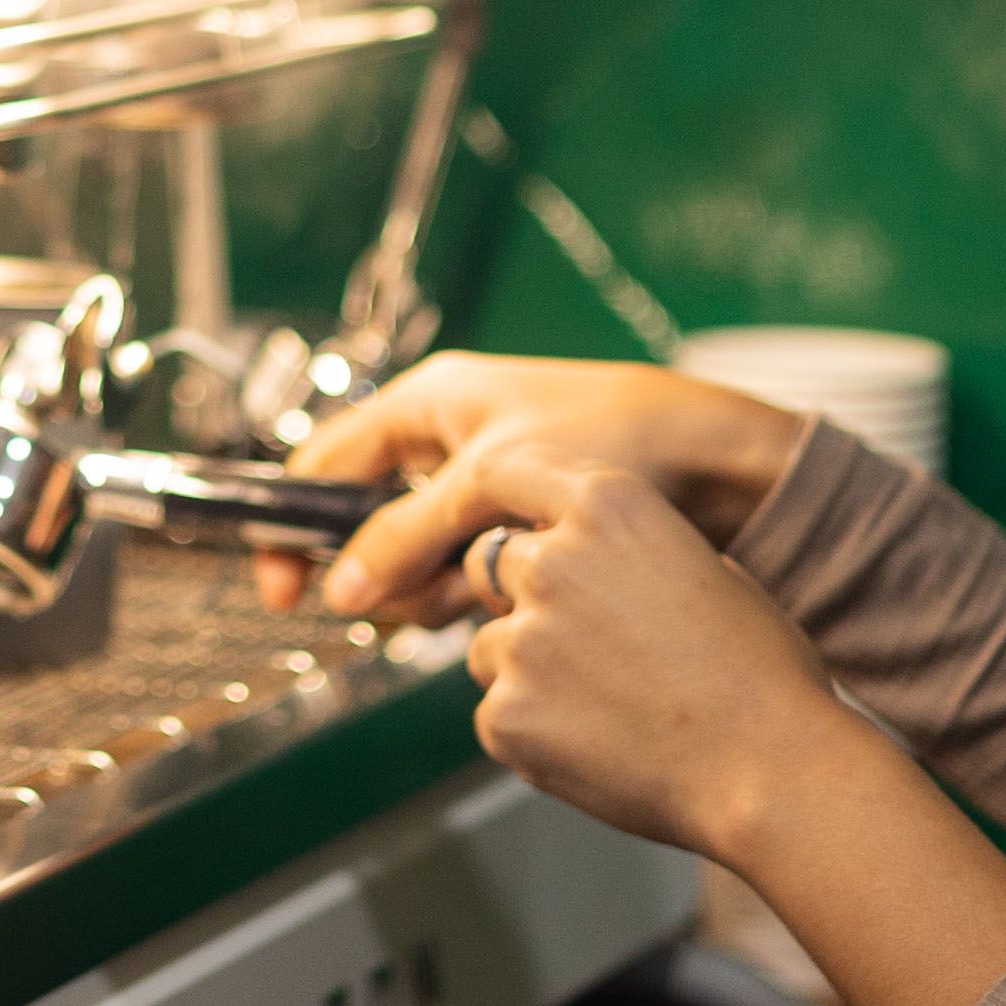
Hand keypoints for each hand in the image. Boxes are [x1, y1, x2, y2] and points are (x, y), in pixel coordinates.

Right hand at [273, 350, 806, 619]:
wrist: (723, 463)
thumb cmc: (612, 436)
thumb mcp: (491, 483)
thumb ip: (407, 538)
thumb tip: (340, 592)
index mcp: (430, 402)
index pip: (327, 461)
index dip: (293, 525)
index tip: (283, 591)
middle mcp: (449, 439)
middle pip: (368, 519)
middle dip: (379, 569)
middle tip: (403, 604)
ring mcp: (485, 486)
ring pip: (419, 555)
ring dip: (429, 589)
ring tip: (469, 596)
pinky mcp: (519, 529)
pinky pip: (465, 571)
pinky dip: (469, 594)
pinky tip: (495, 604)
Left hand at [454, 452, 870, 864]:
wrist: (771, 770)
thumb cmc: (760, 674)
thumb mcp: (711, 570)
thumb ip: (632, 552)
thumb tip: (595, 560)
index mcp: (608, 507)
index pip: (504, 470)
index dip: (489, 496)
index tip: (482, 517)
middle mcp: (553, 560)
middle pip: (491, 563)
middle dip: (519, 596)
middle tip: (585, 645)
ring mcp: (523, 639)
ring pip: (490, 645)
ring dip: (527, 668)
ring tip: (607, 705)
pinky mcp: (506, 713)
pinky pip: (497, 712)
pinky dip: (533, 729)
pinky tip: (598, 746)